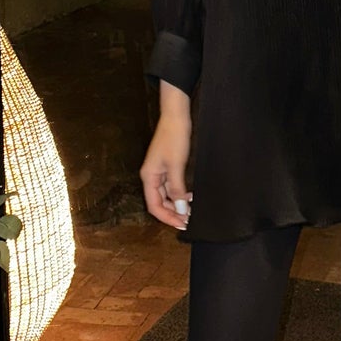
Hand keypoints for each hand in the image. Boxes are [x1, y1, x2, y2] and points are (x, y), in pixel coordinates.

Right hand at [140, 101, 191, 230]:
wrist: (177, 117)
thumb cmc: (174, 138)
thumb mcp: (176, 166)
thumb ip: (176, 189)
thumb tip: (179, 210)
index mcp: (149, 177)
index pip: (154, 206)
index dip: (167, 217)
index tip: (181, 224)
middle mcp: (151, 177)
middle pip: (159, 203)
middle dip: (172, 213)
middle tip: (188, 221)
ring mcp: (159, 172)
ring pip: (166, 196)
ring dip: (176, 205)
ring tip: (191, 211)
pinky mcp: (167, 167)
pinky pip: (171, 186)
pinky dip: (179, 194)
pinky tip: (190, 197)